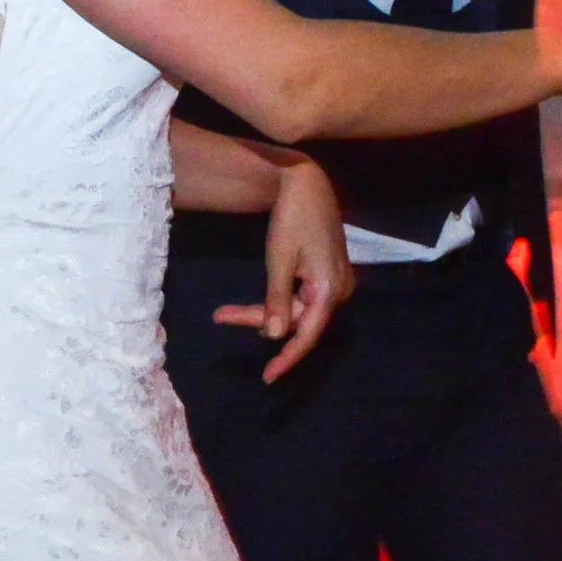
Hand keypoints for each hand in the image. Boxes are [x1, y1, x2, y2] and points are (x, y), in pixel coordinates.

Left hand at [212, 158, 352, 382]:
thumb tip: (274, 337)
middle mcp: (339, 291)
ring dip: (267, 311)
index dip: (287, 358)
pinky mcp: (326, 275)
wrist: (307, 183)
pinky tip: (255, 303)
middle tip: (222, 316)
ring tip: (226, 311)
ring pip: (298, 311)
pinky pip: (302, 298)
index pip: (307, 335)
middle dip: (262, 322)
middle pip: (299, 322)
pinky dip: (278, 300)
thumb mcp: (279, 260)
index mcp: (330, 290)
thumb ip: (277, 301)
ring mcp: (334, 283)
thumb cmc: (293, 219)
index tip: (267, 377)